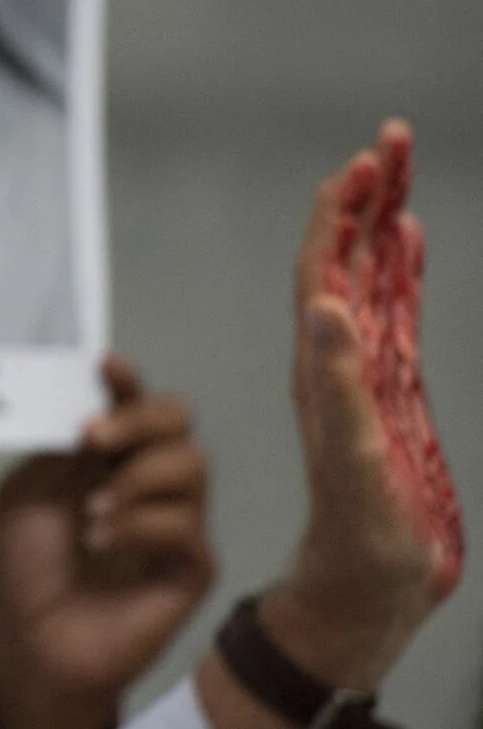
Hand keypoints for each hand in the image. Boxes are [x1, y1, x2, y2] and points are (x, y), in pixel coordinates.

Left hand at [0, 356, 214, 728]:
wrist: (31, 646)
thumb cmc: (25, 573)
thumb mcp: (24, 496)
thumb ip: (57, 451)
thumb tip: (88, 404)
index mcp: (105, 459)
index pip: (132, 406)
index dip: (125, 382)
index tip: (105, 365)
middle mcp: (147, 483)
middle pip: (178, 423)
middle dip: (139, 418)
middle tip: (93, 437)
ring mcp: (174, 525)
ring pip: (192, 466)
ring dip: (136, 477)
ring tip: (90, 509)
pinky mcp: (190, 569)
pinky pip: (186, 527)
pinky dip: (138, 525)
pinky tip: (100, 542)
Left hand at [262, 119, 462, 687]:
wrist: (365, 591)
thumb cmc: (358, 540)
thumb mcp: (349, 461)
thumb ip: (337, 387)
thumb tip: (323, 307)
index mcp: (321, 368)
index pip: (320, 272)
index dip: (336, 217)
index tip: (362, 162)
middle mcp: (336, 360)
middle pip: (344, 259)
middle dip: (364, 199)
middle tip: (389, 138)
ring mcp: (365, 374)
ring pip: (370, 278)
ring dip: (380, 223)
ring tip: (395, 167)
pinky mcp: (391, 397)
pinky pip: (394, 316)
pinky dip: (400, 273)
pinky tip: (408, 242)